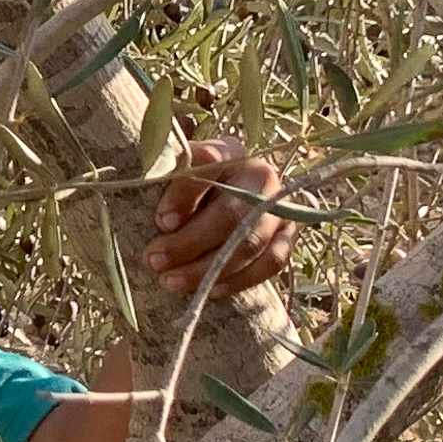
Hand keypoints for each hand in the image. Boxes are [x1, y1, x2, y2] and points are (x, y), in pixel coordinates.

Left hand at [145, 138, 292, 301]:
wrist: (226, 196)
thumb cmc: (189, 187)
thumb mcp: (174, 176)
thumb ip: (165, 183)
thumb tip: (163, 221)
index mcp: (229, 152)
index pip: (209, 164)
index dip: (184, 193)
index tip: (161, 221)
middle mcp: (261, 177)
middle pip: (231, 213)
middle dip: (189, 242)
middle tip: (154, 260)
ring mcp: (280, 207)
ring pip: (250, 243)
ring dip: (209, 268)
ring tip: (171, 281)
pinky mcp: (288, 236)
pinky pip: (270, 263)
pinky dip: (240, 280)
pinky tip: (210, 290)